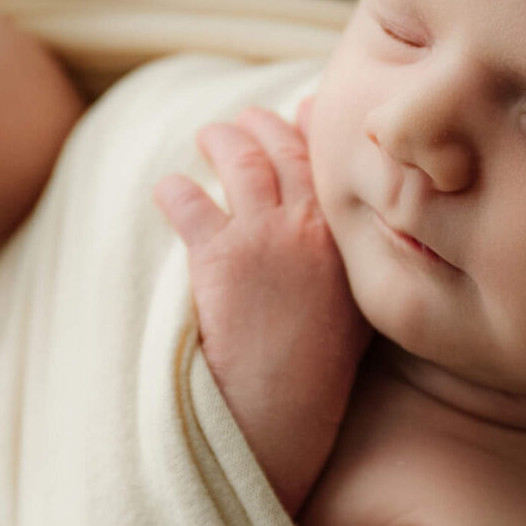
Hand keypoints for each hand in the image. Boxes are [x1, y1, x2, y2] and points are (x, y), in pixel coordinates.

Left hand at [153, 98, 372, 510]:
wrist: (283, 412)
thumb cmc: (318, 373)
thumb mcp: (355, 312)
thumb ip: (353, 263)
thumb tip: (347, 229)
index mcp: (344, 241)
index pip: (328, 164)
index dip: (311, 131)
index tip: (301, 112)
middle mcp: (307, 228)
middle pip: (283, 152)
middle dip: (263, 127)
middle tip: (246, 120)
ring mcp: (262, 238)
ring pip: (239, 163)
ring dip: (223, 140)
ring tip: (209, 135)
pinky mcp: (217, 257)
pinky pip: (190, 202)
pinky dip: (177, 189)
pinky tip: (169, 188)